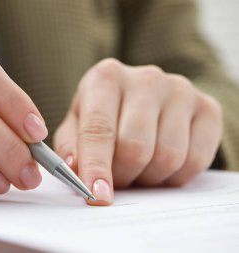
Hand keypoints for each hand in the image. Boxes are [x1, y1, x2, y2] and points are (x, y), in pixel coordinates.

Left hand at [54, 59, 221, 205]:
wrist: (147, 96)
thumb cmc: (105, 113)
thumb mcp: (77, 123)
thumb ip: (70, 146)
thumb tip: (75, 170)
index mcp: (106, 78)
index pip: (99, 129)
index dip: (97, 166)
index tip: (97, 195)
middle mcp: (145, 78)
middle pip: (135, 147)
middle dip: (123, 175)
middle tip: (117, 178)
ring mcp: (180, 91)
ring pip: (167, 157)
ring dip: (148, 177)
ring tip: (137, 168)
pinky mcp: (208, 108)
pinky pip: (195, 160)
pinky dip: (175, 175)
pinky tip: (160, 164)